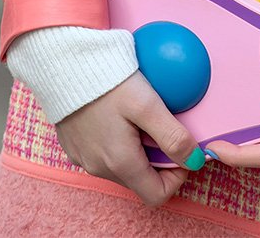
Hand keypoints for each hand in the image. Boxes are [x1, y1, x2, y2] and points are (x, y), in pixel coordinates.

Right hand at [56, 70, 206, 207]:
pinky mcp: (74, 145)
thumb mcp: (147, 104)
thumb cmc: (107, 81)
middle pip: (140, 180)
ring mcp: (84, 158)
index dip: (176, 176)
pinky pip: (103, 154)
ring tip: (140, 116)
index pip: (157, 195)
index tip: (181, 148)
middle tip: (161, 124)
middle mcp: (99, 168)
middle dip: (158, 159)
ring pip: (122, 167)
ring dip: (137, 149)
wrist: (64, 63)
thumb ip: (172, 135)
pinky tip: (119, 113)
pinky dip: (117, 141)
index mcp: (120, 163)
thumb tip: (195, 159)